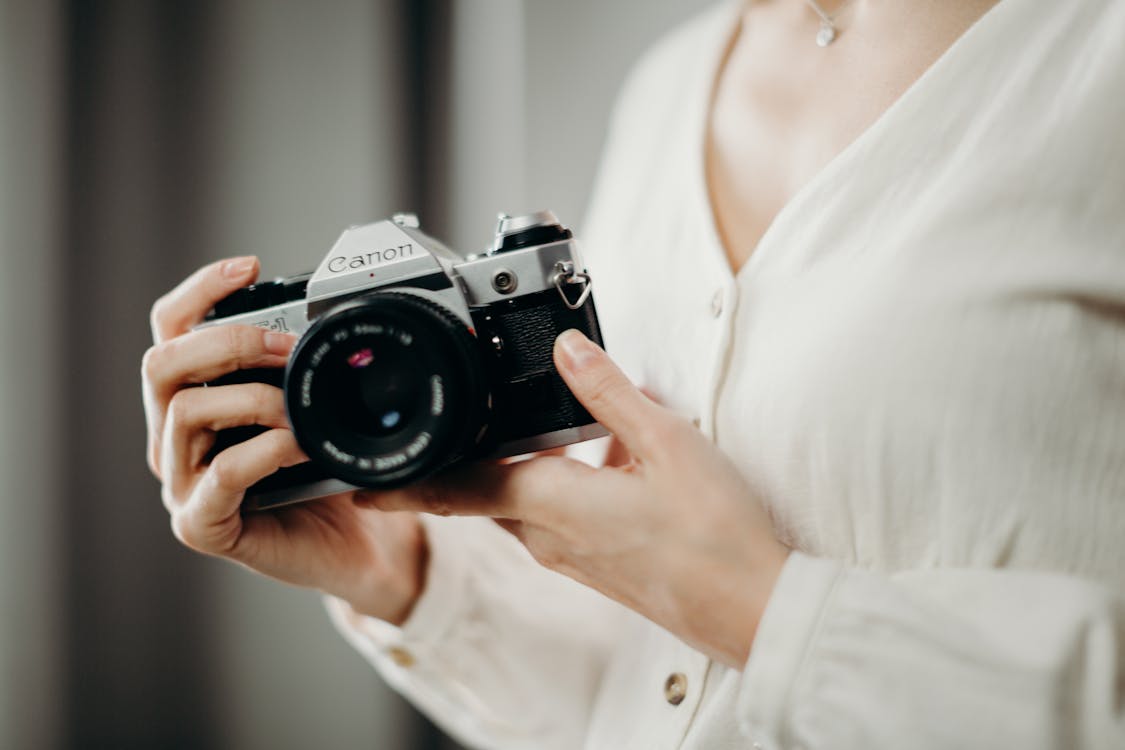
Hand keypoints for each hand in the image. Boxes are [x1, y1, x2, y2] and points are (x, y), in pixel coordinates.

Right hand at [141, 257, 425, 623]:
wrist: (360, 544)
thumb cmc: (330, 472)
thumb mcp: (313, 404)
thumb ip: (297, 365)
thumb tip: (318, 311)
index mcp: (193, 397)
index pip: (171, 330)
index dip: (200, 292)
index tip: (248, 267)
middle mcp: (174, 437)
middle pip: (162, 363)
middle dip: (229, 342)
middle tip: (288, 347)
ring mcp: (182, 483)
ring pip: (184, 411)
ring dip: (251, 397)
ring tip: (299, 409)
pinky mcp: (202, 524)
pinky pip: (218, 475)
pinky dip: (264, 450)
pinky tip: (301, 446)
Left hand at [361, 329, 789, 666]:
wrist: (752, 608)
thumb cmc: (714, 534)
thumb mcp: (666, 442)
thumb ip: (608, 391)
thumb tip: (564, 348)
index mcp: (552, 503)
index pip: (456, 487)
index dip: (405, 482)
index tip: (361, 479)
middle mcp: (548, 537)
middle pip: (482, 492)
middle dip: (460, 461)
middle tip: (451, 422)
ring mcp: (570, 558)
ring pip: (519, 504)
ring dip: (517, 468)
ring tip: (542, 428)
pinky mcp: (595, 567)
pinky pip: (554, 518)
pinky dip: (556, 486)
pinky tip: (604, 460)